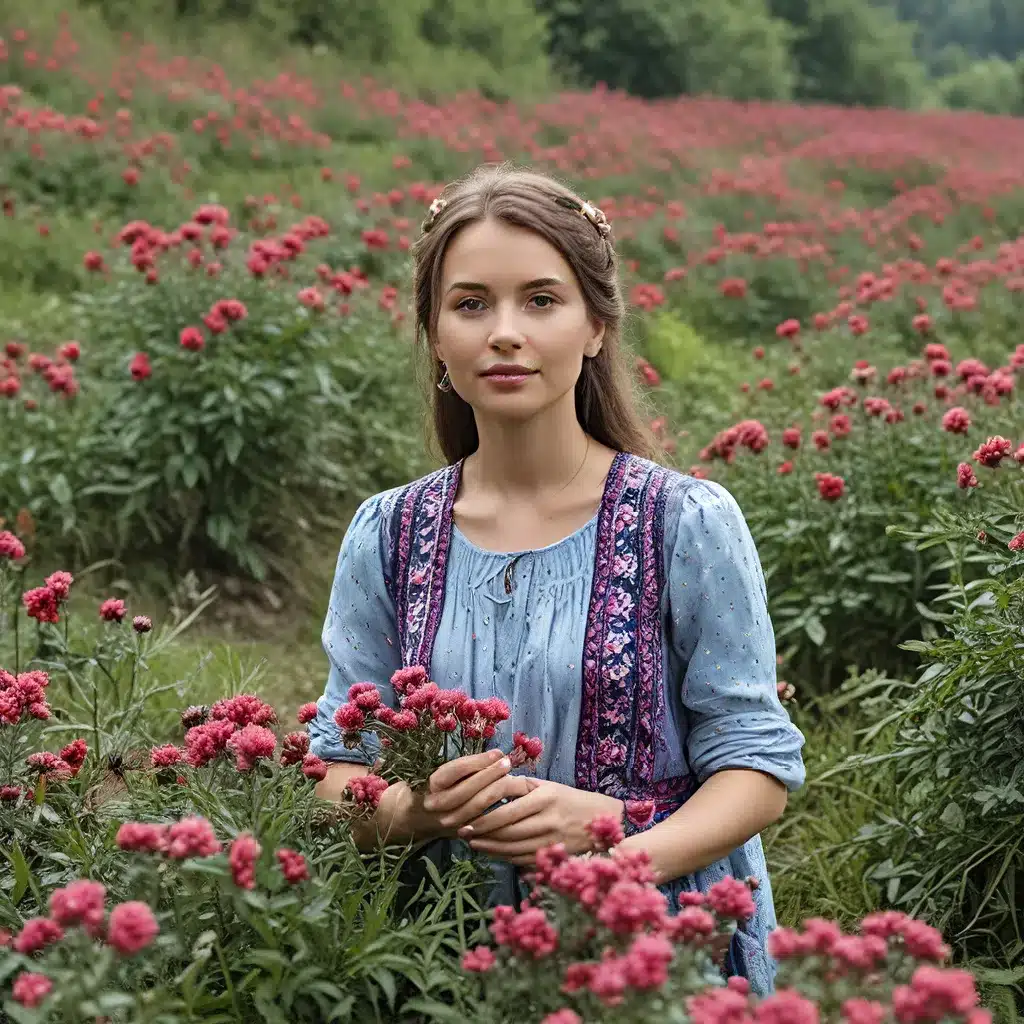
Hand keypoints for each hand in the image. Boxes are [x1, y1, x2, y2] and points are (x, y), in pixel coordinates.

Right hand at [390, 748, 534, 843]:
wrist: (421, 818)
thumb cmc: (440, 787)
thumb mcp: (447, 773)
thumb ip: (468, 766)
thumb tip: (498, 756)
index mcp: (433, 784)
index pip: (456, 770)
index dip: (479, 761)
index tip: (497, 752)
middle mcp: (438, 805)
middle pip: (468, 790)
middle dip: (491, 775)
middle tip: (508, 763)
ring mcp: (449, 822)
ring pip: (477, 807)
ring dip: (499, 791)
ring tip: (515, 778)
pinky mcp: (462, 834)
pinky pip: (484, 822)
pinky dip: (500, 810)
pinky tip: (513, 800)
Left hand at [458, 779, 624, 866]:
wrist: (602, 821)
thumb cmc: (569, 800)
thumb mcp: (547, 785)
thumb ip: (520, 787)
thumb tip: (488, 787)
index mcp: (545, 796)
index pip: (507, 805)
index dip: (484, 811)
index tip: (466, 813)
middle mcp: (548, 818)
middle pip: (506, 828)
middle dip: (481, 830)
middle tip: (461, 830)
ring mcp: (550, 840)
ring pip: (512, 845)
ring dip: (488, 845)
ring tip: (471, 842)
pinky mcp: (551, 855)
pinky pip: (521, 858)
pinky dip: (502, 856)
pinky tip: (489, 852)